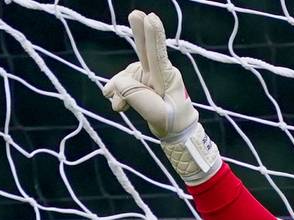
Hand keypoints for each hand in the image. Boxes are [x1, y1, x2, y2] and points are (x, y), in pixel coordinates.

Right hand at [102, 10, 197, 138]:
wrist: (176, 132)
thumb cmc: (171, 122)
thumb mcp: (155, 114)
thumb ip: (136, 96)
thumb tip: (118, 82)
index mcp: (166, 77)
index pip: (157, 54)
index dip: (153, 35)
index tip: (151, 17)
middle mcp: (158, 72)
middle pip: (145, 49)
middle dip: (140, 32)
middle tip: (135, 13)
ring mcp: (149, 76)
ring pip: (127, 75)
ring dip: (118, 89)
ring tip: (117, 107)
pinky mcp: (143, 81)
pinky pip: (125, 82)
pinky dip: (119, 92)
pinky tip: (117, 104)